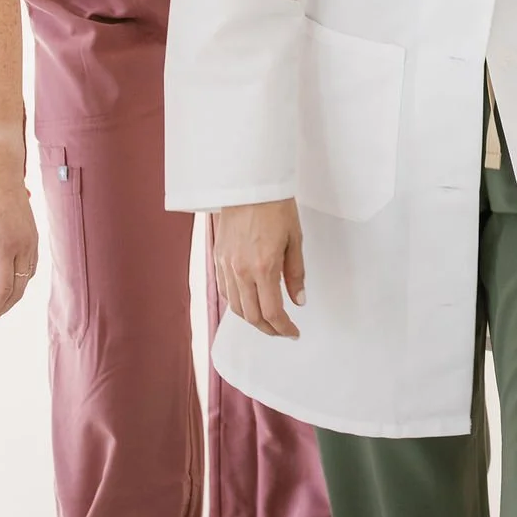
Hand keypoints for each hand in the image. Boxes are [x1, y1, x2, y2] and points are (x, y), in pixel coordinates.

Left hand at [0, 147, 38, 330]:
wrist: (2, 167)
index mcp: (4, 245)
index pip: (1, 289)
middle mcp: (23, 245)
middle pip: (17, 290)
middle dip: (0, 310)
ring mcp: (32, 240)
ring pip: (26, 280)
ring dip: (11, 297)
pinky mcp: (34, 234)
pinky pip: (31, 267)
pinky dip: (19, 282)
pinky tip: (6, 284)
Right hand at [214, 199, 305, 339]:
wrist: (248, 183)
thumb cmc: (274, 205)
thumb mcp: (294, 239)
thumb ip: (295, 273)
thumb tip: (298, 299)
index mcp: (263, 267)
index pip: (272, 312)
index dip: (283, 328)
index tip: (292, 333)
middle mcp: (241, 270)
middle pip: (252, 316)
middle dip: (269, 329)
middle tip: (282, 330)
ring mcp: (226, 265)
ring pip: (236, 308)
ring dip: (252, 319)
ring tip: (267, 319)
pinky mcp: (218, 257)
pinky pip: (225, 291)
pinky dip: (237, 303)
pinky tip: (248, 301)